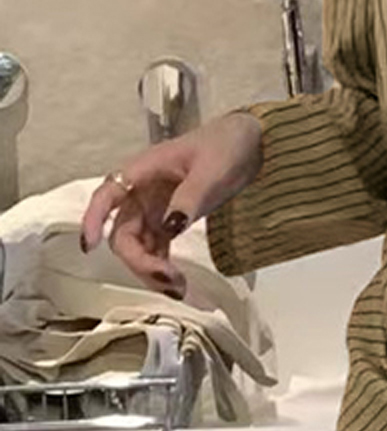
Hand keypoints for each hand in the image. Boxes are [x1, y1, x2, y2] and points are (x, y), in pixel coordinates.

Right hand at [79, 112, 263, 297]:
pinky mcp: (169, 220)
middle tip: (169, 280)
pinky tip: (177, 283)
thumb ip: (189, 197)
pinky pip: (156, 248)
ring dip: (150, 269)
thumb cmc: (227, 145)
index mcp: (144, 171)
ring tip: (178, 288)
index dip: (93, 220)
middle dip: (139, 261)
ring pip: (137, 246)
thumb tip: (169, 228)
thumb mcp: (211, 170)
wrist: (252, 142)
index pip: (107, 194)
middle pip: (123, 233)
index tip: (89, 246)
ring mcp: (154, 209)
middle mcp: (141, 192)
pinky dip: (162, 266)